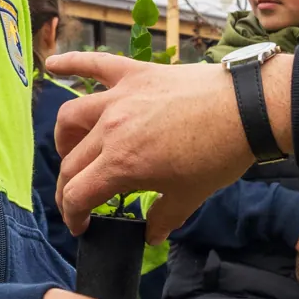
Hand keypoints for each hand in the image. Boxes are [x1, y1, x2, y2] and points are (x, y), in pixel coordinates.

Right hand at [49, 51, 288, 240]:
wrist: (247, 108)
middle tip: (79, 199)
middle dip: (68, 187)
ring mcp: (119, 98)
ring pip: (72, 117)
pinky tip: (52, 63)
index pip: (77, 194)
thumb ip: (163, 218)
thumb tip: (150, 235)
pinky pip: (94, 64)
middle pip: (71, 162)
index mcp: (122, 165)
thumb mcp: (190, 196)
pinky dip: (71, 62)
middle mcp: (110, 130)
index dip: (73, 215)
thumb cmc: (220, 155)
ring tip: (73, 150)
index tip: (81, 225)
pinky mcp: (135, 74)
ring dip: (65, 138)